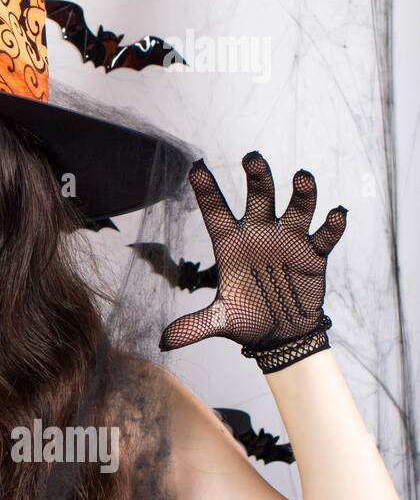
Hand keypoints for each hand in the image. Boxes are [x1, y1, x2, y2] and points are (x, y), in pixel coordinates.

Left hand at [159, 151, 346, 371]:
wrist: (281, 335)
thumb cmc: (246, 319)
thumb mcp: (219, 322)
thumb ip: (193, 326)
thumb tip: (164, 341)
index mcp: (230, 244)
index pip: (216, 212)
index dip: (206, 190)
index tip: (196, 167)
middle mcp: (259, 234)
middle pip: (259, 198)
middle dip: (257, 177)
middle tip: (252, 158)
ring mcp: (289, 241)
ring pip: (296, 208)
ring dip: (301, 193)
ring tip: (302, 177)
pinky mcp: (314, 254)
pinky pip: (325, 235)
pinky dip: (332, 225)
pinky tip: (336, 214)